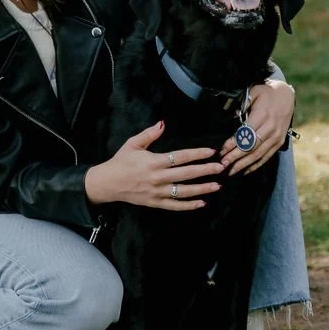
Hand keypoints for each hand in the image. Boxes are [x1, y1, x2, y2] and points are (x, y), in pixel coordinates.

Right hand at [85, 120, 222, 210]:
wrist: (108, 183)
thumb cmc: (121, 161)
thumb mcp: (132, 144)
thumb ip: (149, 134)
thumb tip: (163, 123)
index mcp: (154, 162)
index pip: (180, 157)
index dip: (197, 154)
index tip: (211, 152)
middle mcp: (157, 178)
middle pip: (186, 174)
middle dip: (205, 170)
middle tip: (221, 167)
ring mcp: (157, 192)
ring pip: (183, 192)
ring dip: (201, 189)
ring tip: (216, 186)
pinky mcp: (155, 203)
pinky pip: (175, 206)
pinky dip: (189, 206)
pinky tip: (201, 203)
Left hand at [220, 79, 294, 175]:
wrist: (286, 96)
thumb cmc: (266, 93)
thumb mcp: (253, 92)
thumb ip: (242, 104)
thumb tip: (231, 116)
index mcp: (263, 115)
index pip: (245, 134)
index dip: (232, 143)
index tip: (221, 151)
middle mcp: (271, 128)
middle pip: (251, 147)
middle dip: (235, 157)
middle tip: (222, 165)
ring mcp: (276, 137)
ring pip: (258, 154)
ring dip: (244, 164)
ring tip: (231, 171)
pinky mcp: (279, 142)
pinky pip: (266, 157)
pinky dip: (255, 165)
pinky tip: (244, 171)